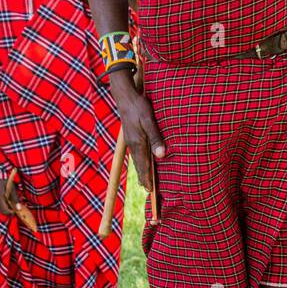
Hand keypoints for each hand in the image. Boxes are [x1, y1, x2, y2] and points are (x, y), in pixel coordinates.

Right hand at [0, 177, 17, 216]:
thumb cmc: (4, 177)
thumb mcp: (11, 187)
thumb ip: (15, 198)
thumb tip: (19, 208)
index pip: (4, 211)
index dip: (10, 212)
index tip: (14, 211)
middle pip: (0, 209)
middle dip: (6, 207)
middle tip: (11, 203)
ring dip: (1, 204)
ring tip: (6, 197)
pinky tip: (0, 195)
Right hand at [110, 77, 165, 191]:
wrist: (125, 96)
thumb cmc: (138, 107)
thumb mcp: (149, 121)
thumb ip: (155, 138)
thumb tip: (161, 155)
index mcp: (137, 143)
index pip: (143, 165)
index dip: (147, 178)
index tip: (149, 190)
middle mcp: (133, 144)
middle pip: (139, 165)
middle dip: (143, 178)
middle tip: (147, 191)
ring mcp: (131, 140)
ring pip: (136, 159)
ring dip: (141, 170)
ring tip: (144, 180)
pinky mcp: (131, 135)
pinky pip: (136, 153)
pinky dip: (139, 161)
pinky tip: (141, 161)